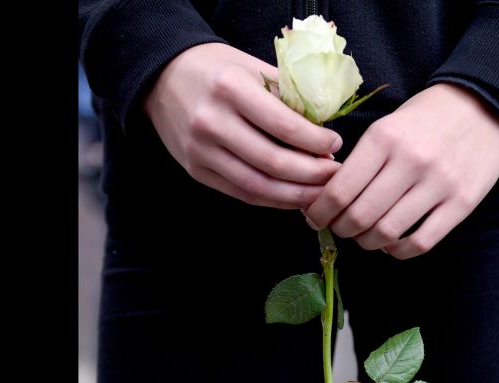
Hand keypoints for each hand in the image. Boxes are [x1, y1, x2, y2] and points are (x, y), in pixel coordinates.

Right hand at [144, 42, 343, 209]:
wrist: (162, 78)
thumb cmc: (216, 70)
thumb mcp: (252, 68)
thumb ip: (286, 96)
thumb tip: (324, 130)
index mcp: (231, 88)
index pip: (285, 126)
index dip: (316, 142)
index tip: (336, 144)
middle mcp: (212, 122)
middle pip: (273, 162)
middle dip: (312, 174)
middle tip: (335, 174)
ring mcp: (200, 150)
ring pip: (257, 186)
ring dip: (295, 194)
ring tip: (320, 192)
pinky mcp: (195, 170)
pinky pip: (240, 192)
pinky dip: (272, 199)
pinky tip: (292, 196)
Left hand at [304, 83, 498, 258]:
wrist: (483, 106)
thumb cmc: (426, 118)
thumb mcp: (387, 125)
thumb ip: (361, 160)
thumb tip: (329, 198)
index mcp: (384, 138)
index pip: (340, 190)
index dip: (320, 212)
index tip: (315, 217)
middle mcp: (410, 161)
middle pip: (360, 216)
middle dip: (341, 229)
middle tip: (340, 228)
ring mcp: (439, 184)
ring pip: (387, 233)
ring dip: (367, 242)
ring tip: (364, 236)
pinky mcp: (462, 203)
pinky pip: (421, 242)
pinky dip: (399, 251)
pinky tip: (392, 244)